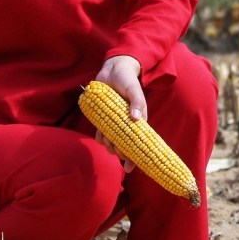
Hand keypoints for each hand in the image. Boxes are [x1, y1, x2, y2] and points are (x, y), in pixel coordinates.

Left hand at [95, 55, 144, 172]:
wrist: (112, 70)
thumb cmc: (127, 80)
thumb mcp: (134, 89)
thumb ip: (137, 102)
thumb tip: (136, 119)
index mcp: (138, 121)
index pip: (138, 144)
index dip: (134, 159)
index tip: (130, 169)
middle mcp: (126, 125)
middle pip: (123, 147)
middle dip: (119, 152)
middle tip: (115, 148)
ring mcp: (114, 123)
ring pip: (111, 143)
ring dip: (108, 145)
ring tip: (107, 138)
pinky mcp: (103, 119)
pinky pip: (101, 134)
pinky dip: (100, 137)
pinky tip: (101, 132)